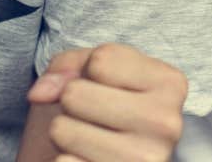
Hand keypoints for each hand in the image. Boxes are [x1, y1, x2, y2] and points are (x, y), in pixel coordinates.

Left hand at [16, 43, 188, 161]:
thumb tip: (40, 93)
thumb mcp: (93, 73)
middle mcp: (166, 124)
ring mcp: (146, 160)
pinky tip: (86, 160)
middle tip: (90, 118)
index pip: (101, 60)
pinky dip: (64, 161)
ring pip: (62, 130)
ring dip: (64, 135)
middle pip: (75, 94)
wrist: (101, 156)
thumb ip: (68, 66)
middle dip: (70, 104)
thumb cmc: (99, 111)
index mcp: (170, 84)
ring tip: (86, 140)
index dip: (87, 72)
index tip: (103, 87)